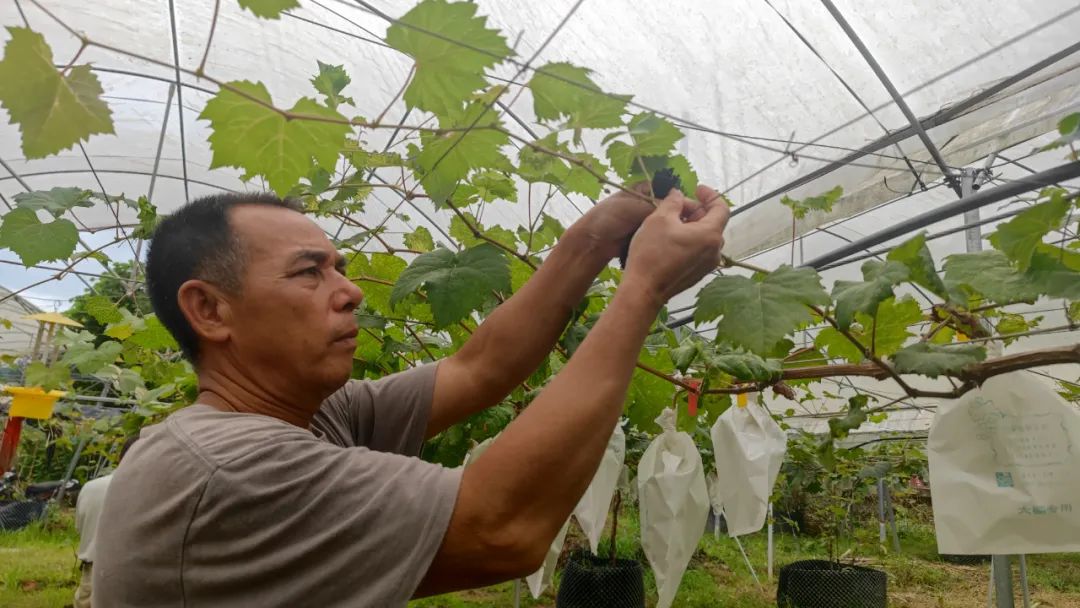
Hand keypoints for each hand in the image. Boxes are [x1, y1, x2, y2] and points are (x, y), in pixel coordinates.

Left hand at [570, 182, 701, 261]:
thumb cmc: (610, 216)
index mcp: (645, 189)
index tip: (698, 214)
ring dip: (676, 231)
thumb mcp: (636, 206)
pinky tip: (679, 246)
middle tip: (696, 230)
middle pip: (671, 211)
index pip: (671, 195)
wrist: (592, 241)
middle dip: (682, 219)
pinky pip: (661, 237)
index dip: (684, 204)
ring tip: (689, 239)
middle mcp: (648, 203)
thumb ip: (659, 204)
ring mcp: (646, 221)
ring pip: (668, 225)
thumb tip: (683, 203)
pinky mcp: (645, 237)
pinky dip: (668, 240)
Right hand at [620, 184, 729, 303]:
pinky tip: (671, 238)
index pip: (721, 208)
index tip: (696, 188)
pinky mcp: (697, 273)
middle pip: (712, 222)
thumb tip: (678, 195)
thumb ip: (673, 202)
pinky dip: (690, 239)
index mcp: (710, 235)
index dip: (710, 195)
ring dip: (692, 225)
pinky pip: (699, 250)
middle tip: (676, 205)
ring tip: (671, 221)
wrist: (644, 289)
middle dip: (696, 210)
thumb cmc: (652, 253)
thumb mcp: (660, 218)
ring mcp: (707, 264)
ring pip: (704, 237)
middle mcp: (714, 251)